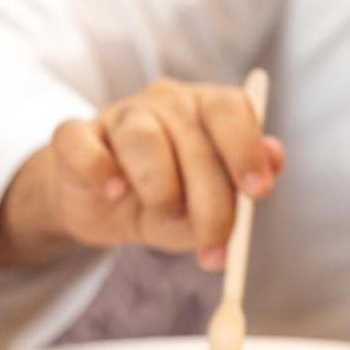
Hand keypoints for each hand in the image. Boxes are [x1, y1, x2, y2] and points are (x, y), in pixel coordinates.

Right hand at [0, 77, 283, 271]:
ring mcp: (118, 113)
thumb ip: (242, 185)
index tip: (258, 193)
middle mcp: (166, 101)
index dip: (247, 149)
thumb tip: (276, 158)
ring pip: (142, 137)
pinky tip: (112, 192)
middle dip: (210, 200)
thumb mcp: (208, 204)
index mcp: (206, 108)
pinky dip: (100, 171)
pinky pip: (83, 144)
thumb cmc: (165, 200)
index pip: (232, 109)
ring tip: (164, 214)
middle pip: (194, 139)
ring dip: (160, 186)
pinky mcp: (73, 135)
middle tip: (214, 248)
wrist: (99, 207)